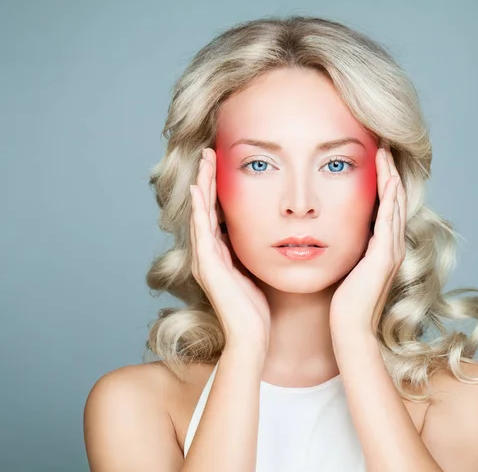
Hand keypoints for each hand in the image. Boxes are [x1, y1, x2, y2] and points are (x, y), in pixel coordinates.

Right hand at [190, 148, 270, 351]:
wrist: (252, 336)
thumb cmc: (256, 308)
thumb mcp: (256, 271)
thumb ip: (253, 252)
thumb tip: (268, 233)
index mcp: (219, 254)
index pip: (215, 212)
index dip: (216, 187)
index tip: (222, 163)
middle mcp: (207, 254)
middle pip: (204, 207)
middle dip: (206, 179)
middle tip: (209, 152)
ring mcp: (205, 260)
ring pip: (200, 213)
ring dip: (201, 185)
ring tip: (204, 161)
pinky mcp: (208, 267)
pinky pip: (202, 231)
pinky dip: (199, 209)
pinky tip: (198, 189)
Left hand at [329, 146, 406, 337]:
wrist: (349, 329)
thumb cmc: (344, 303)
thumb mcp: (347, 267)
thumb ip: (349, 249)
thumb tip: (334, 231)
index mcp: (384, 247)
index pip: (387, 205)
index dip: (384, 179)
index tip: (375, 156)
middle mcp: (393, 245)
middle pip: (395, 197)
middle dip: (390, 169)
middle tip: (384, 143)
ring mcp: (391, 250)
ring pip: (395, 202)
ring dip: (391, 174)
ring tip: (385, 150)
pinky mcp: (384, 256)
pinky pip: (388, 218)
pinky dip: (389, 195)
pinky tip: (386, 177)